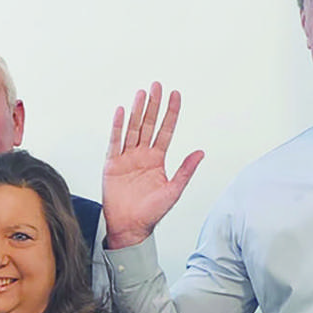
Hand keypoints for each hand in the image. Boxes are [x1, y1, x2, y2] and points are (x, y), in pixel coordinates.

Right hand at [102, 82, 203, 248]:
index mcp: (157, 160)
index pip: (166, 130)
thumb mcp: (173, 191)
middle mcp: (142, 155)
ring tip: (141, 94)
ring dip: (137, 111)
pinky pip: (115, 142)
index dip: (171, 113)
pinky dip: (118, 127)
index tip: (175, 95)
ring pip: (133, 129)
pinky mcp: (112, 164)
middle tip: (157, 86)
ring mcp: (126, 158)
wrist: (129, 227)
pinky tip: (122, 113)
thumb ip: (185, 171)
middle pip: (148, 125)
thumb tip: (200, 152)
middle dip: (153, 105)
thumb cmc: (151, 213)